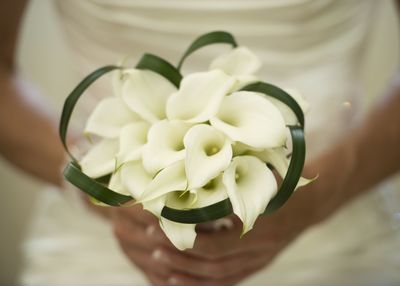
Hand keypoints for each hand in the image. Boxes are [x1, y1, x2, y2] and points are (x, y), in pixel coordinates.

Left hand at [107, 155, 333, 285]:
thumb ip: (230, 176)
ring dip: (189, 275)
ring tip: (162, 267)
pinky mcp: (259, 264)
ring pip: (220, 278)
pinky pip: (230, 281)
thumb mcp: (258, 173)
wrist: (311, 201)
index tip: (160, 228)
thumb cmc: (280, 181)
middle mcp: (259, 248)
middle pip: (214, 265)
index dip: (185, 240)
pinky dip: (205, 283)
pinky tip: (185, 278)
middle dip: (181, 259)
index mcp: (258, 224)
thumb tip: (191, 169)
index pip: (215, 243)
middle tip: (154, 249)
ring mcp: (260, 259)